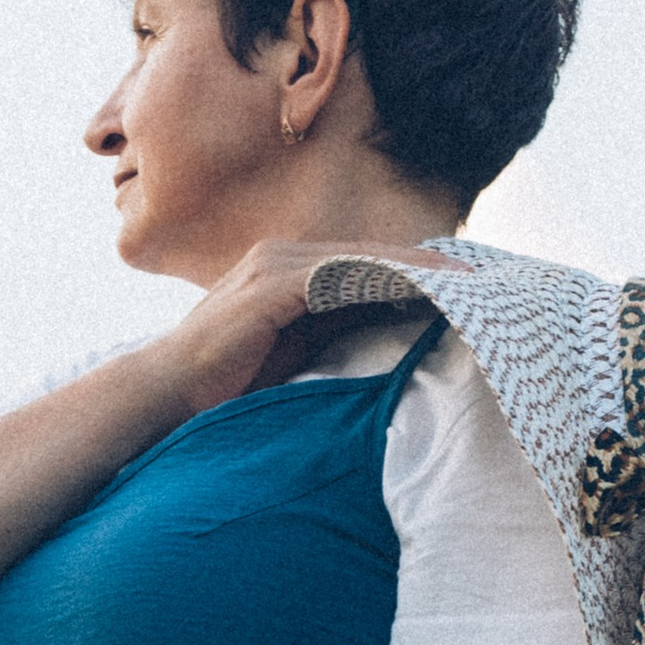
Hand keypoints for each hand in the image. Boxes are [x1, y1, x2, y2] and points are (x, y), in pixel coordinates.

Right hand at [157, 235, 461, 418]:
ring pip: (361, 258)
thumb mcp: (290, 351)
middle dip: (425, 264)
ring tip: (465, 281)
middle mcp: (280, 254)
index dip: (412, 269)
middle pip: (369, 251)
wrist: (163, 392)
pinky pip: (338, 275)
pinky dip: (380, 280)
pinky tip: (416, 290)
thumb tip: (384, 320)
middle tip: (481, 274)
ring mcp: (274, 265)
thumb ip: (331, 327)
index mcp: (285, 268)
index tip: (459, 282)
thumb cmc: (222, 385)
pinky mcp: (271, 285)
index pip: (361, 261)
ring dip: (414, 269)